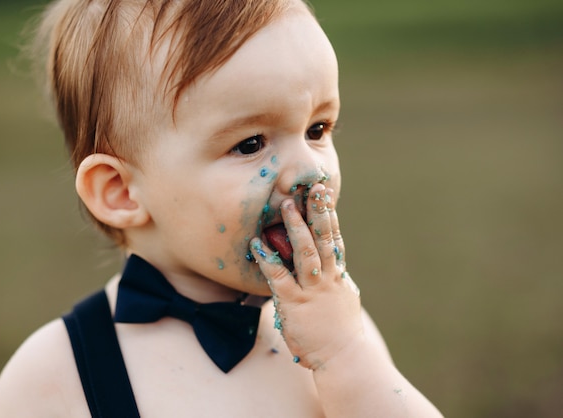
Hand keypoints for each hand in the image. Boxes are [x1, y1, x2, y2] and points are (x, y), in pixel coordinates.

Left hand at [250, 183, 362, 369]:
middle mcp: (327, 278)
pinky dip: (268, 259)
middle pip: (324, 238)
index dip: (329, 215)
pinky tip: (257, 244)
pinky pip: (279, 277)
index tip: (324, 193)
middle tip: (312, 187)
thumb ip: (339, 282)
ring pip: (306, 252)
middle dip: (318, 211)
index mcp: (338, 275)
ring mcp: (312, 290)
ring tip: (287, 205)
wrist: (344, 358)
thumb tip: (338, 270)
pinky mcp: (294, 304)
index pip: (334, 239)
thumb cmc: (342, 333)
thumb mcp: (345, 301)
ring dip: (296, 227)